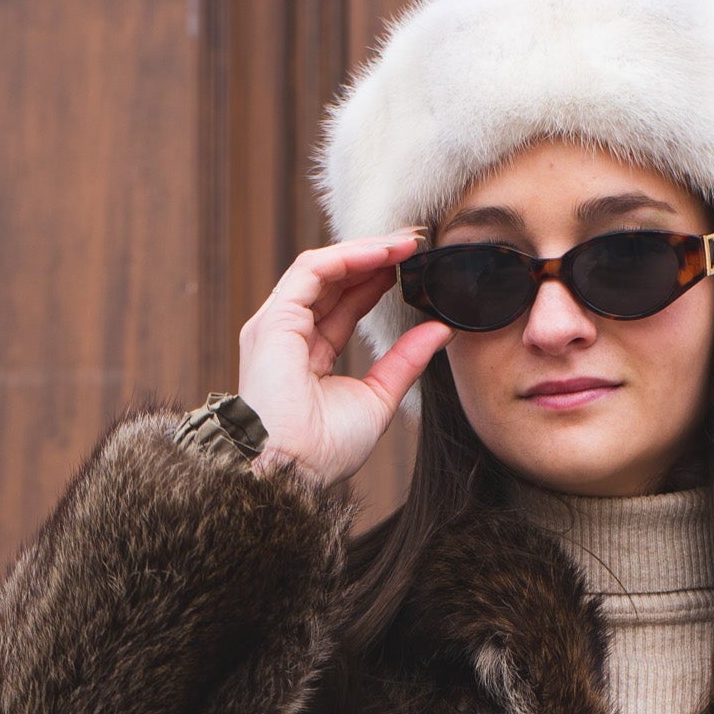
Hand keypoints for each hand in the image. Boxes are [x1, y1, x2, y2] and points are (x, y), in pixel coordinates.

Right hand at [237, 231, 453, 487]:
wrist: (292, 472)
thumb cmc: (324, 450)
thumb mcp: (378, 397)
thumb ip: (405, 361)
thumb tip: (440, 331)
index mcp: (307, 354)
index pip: (344, 304)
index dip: (377, 281)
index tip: (414, 266)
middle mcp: (287, 334)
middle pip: (333, 281)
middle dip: (375, 257)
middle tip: (415, 242)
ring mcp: (276, 325)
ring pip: (322, 269)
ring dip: (365, 251)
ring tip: (405, 242)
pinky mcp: (273, 320)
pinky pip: (311, 272)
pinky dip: (347, 257)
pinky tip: (382, 254)